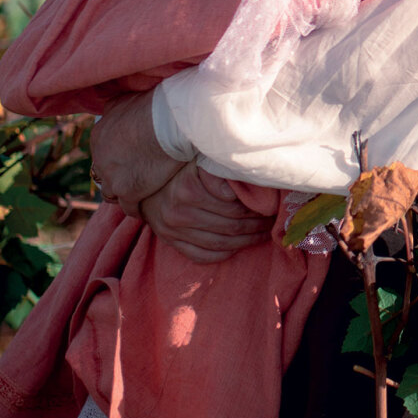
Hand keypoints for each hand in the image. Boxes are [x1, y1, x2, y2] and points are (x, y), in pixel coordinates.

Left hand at [90, 91, 184, 213]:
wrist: (170, 121)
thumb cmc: (155, 106)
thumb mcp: (126, 100)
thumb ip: (115, 109)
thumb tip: (112, 109)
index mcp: (99, 136)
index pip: (103, 153)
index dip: (118, 158)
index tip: (132, 160)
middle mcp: (100, 158)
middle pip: (105, 175)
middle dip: (118, 177)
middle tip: (137, 178)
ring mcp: (112, 177)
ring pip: (112, 194)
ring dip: (124, 194)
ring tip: (141, 195)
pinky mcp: (128, 192)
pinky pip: (129, 207)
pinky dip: (138, 207)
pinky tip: (148, 206)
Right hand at [138, 162, 271, 264]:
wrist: (145, 186)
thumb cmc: (179, 170)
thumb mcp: (199, 162)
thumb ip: (220, 170)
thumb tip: (251, 177)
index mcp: (189, 189)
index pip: (234, 207)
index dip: (257, 208)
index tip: (270, 206)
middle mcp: (179, 212)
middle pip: (231, 226)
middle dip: (257, 225)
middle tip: (272, 221)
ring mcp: (174, 231)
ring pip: (221, 243)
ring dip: (247, 240)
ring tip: (263, 234)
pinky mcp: (171, 243)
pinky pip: (203, 256)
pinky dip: (225, 253)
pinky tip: (238, 246)